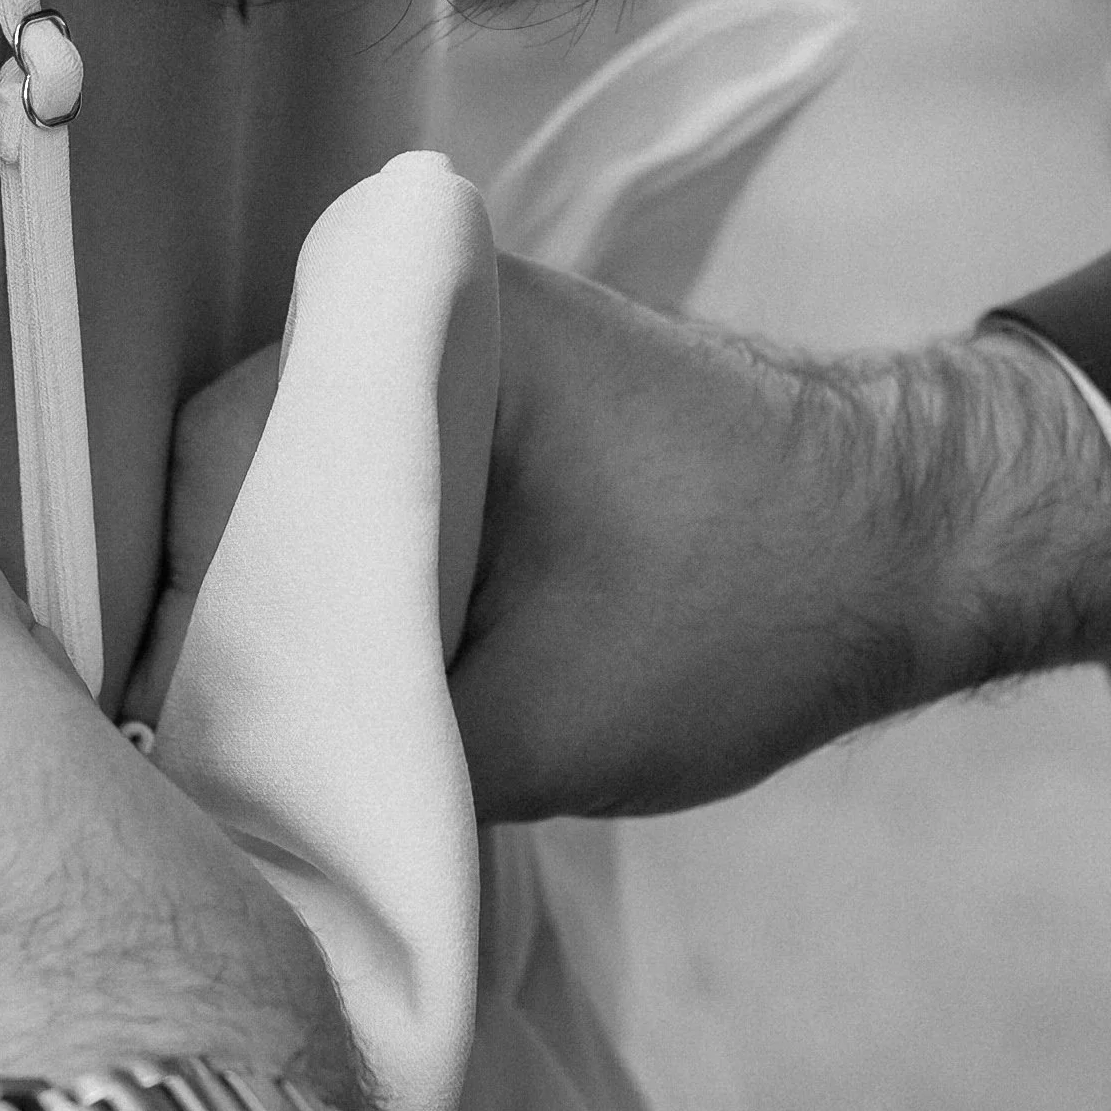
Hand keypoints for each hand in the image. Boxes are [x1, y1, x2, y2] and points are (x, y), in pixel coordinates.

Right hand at [129, 264, 1110, 824]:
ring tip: (297, 725)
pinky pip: (367, 484)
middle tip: (231, 746)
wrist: (924, 542)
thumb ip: (372, 758)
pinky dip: (358, 581)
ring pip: (298, 486)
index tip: (188, 729)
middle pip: (236, 471)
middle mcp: (420, 305)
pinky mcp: (485, 398)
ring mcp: (454, 345)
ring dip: (296, 603)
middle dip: (232, 610)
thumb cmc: (757, 611)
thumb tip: (233, 805)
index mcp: (429, 333)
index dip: (187, 609)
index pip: (213, 466)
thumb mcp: (543, 727)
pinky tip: (364, 679)